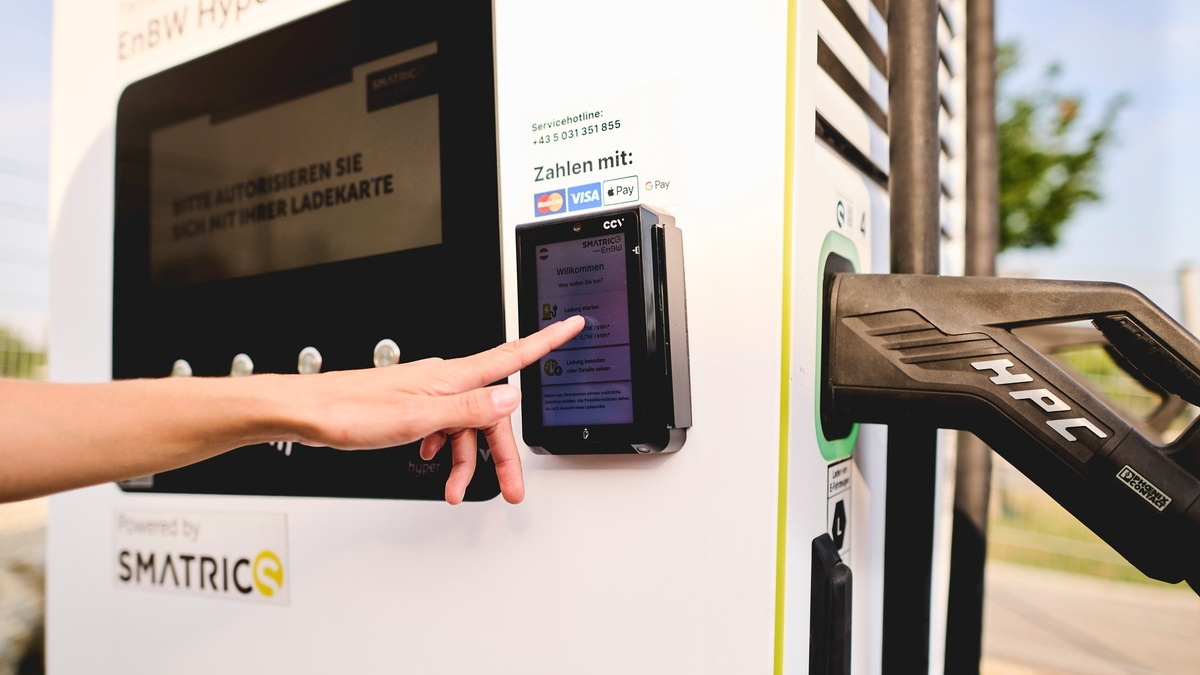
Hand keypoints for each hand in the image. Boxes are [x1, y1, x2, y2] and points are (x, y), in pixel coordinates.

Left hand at [290, 316, 583, 503]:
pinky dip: (446, 448)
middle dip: (502, 453)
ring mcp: (428, 392)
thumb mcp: (418, 417)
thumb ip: (468, 409)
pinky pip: (444, 427)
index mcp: (452, 377)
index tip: (571, 325)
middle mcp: (444, 380)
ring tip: (455, 488)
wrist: (308, 412)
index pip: (511, 355)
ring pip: (466, 426)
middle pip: (491, 413)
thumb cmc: (351, 411)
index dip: (546, 341)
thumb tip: (511, 395)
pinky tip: (433, 461)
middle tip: (512, 488)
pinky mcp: (412, 405)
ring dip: (466, 460)